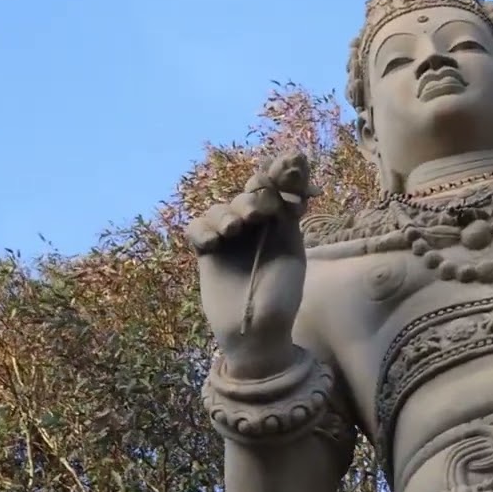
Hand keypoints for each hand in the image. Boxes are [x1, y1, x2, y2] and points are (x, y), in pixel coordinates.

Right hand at [185, 153, 319, 377]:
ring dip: (227, 213)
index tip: (293, 158)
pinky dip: (202, 230)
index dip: (284, 172)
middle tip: (259, 214)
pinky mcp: (206, 251)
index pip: (279, 188)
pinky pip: (197, 229)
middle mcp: (255, 225)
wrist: (256, 333)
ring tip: (235, 229)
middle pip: (249, 193)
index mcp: (281, 222)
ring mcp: (229, 237)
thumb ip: (288, 217)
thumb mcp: (292, 252)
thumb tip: (295, 178)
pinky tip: (213, 243)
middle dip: (255, 196)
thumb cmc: (280, 298)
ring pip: (221, 208)